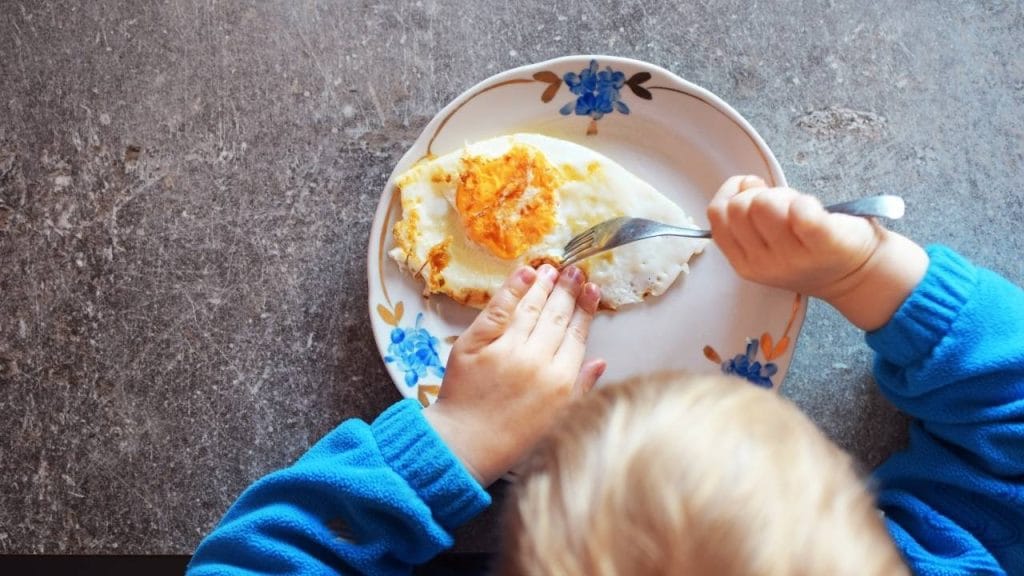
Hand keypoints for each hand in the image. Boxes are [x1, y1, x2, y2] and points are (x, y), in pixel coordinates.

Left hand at [423, 264, 603, 485]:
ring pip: (531, 310)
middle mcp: (537, 362)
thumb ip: (581, 388)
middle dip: (568, 291)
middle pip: (557, 317)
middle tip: (574, 271)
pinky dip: (512, 289)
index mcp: (561, 381)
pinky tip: (525, 273)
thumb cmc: (512, 437)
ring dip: (543, 286)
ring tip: (551, 270)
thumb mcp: (558, 418)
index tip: (591, 289)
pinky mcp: (476, 344)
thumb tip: (601, 361)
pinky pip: (498, 310)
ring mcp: (506, 351)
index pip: (578, 335)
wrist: (466, 446)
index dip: (585, 308)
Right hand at [708, 175, 927, 330]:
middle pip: (738, 207)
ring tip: (796, 205)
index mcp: (744, 264)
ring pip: (763, 204)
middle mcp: (764, 264)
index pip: (718, 215)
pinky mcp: (823, 243)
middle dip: (756, 194)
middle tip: (780, 203)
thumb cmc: (810, 251)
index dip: (731, 193)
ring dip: (780, 195)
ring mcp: (793, 257)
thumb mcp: (766, 247)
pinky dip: (804, 201)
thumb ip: (746, 221)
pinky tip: (811, 207)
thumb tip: (744, 183)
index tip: (751, 191)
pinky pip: (800, 212)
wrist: (858, 274)